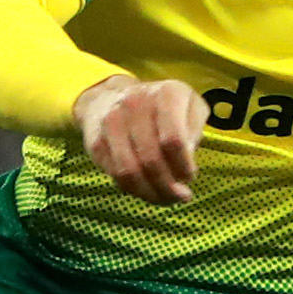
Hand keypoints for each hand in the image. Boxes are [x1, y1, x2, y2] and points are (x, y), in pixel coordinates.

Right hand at [75, 74, 205, 203]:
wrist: (110, 96)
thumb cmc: (162, 108)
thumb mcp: (190, 107)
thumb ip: (195, 130)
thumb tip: (186, 159)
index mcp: (166, 94)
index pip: (174, 140)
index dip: (183, 166)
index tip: (190, 177)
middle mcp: (135, 104)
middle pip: (151, 159)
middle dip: (169, 186)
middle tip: (180, 196)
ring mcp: (112, 123)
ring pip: (130, 171)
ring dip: (151, 193)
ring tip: (165, 199)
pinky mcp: (96, 142)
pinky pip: (116, 175)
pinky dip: (135, 190)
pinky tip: (147, 190)